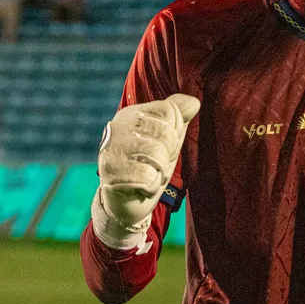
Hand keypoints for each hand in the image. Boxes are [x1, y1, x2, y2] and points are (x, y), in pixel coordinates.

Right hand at [91, 93, 199, 248]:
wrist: (127, 201)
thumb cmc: (150, 165)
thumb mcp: (169, 138)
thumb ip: (178, 116)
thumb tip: (194, 102)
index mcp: (134, 114)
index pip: (169, 111)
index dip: (174, 133)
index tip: (163, 146)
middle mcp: (119, 126)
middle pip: (166, 133)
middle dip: (168, 155)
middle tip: (154, 164)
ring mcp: (112, 149)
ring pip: (157, 154)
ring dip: (159, 172)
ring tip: (148, 174)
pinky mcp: (110, 173)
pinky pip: (147, 177)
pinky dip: (150, 186)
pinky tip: (140, 187)